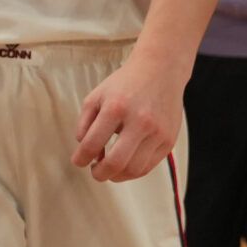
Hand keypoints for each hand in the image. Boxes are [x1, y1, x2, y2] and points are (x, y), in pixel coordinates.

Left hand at [73, 56, 185, 182]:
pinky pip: (149, 166)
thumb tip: (84, 150)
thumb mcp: (96, 96)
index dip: (81, 158)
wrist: (160, 71)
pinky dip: (133, 171)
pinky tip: (125, 164)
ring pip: (134, 169)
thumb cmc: (124, 84)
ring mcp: (157, 132)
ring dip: (117, 176)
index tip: (78, 161)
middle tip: (94, 171)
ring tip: (109, 169)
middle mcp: (139, 121)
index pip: (92, 144)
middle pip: (116, 163)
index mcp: (116, 108)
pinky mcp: (169, 140)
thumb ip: (85, 123)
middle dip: (100, 173)